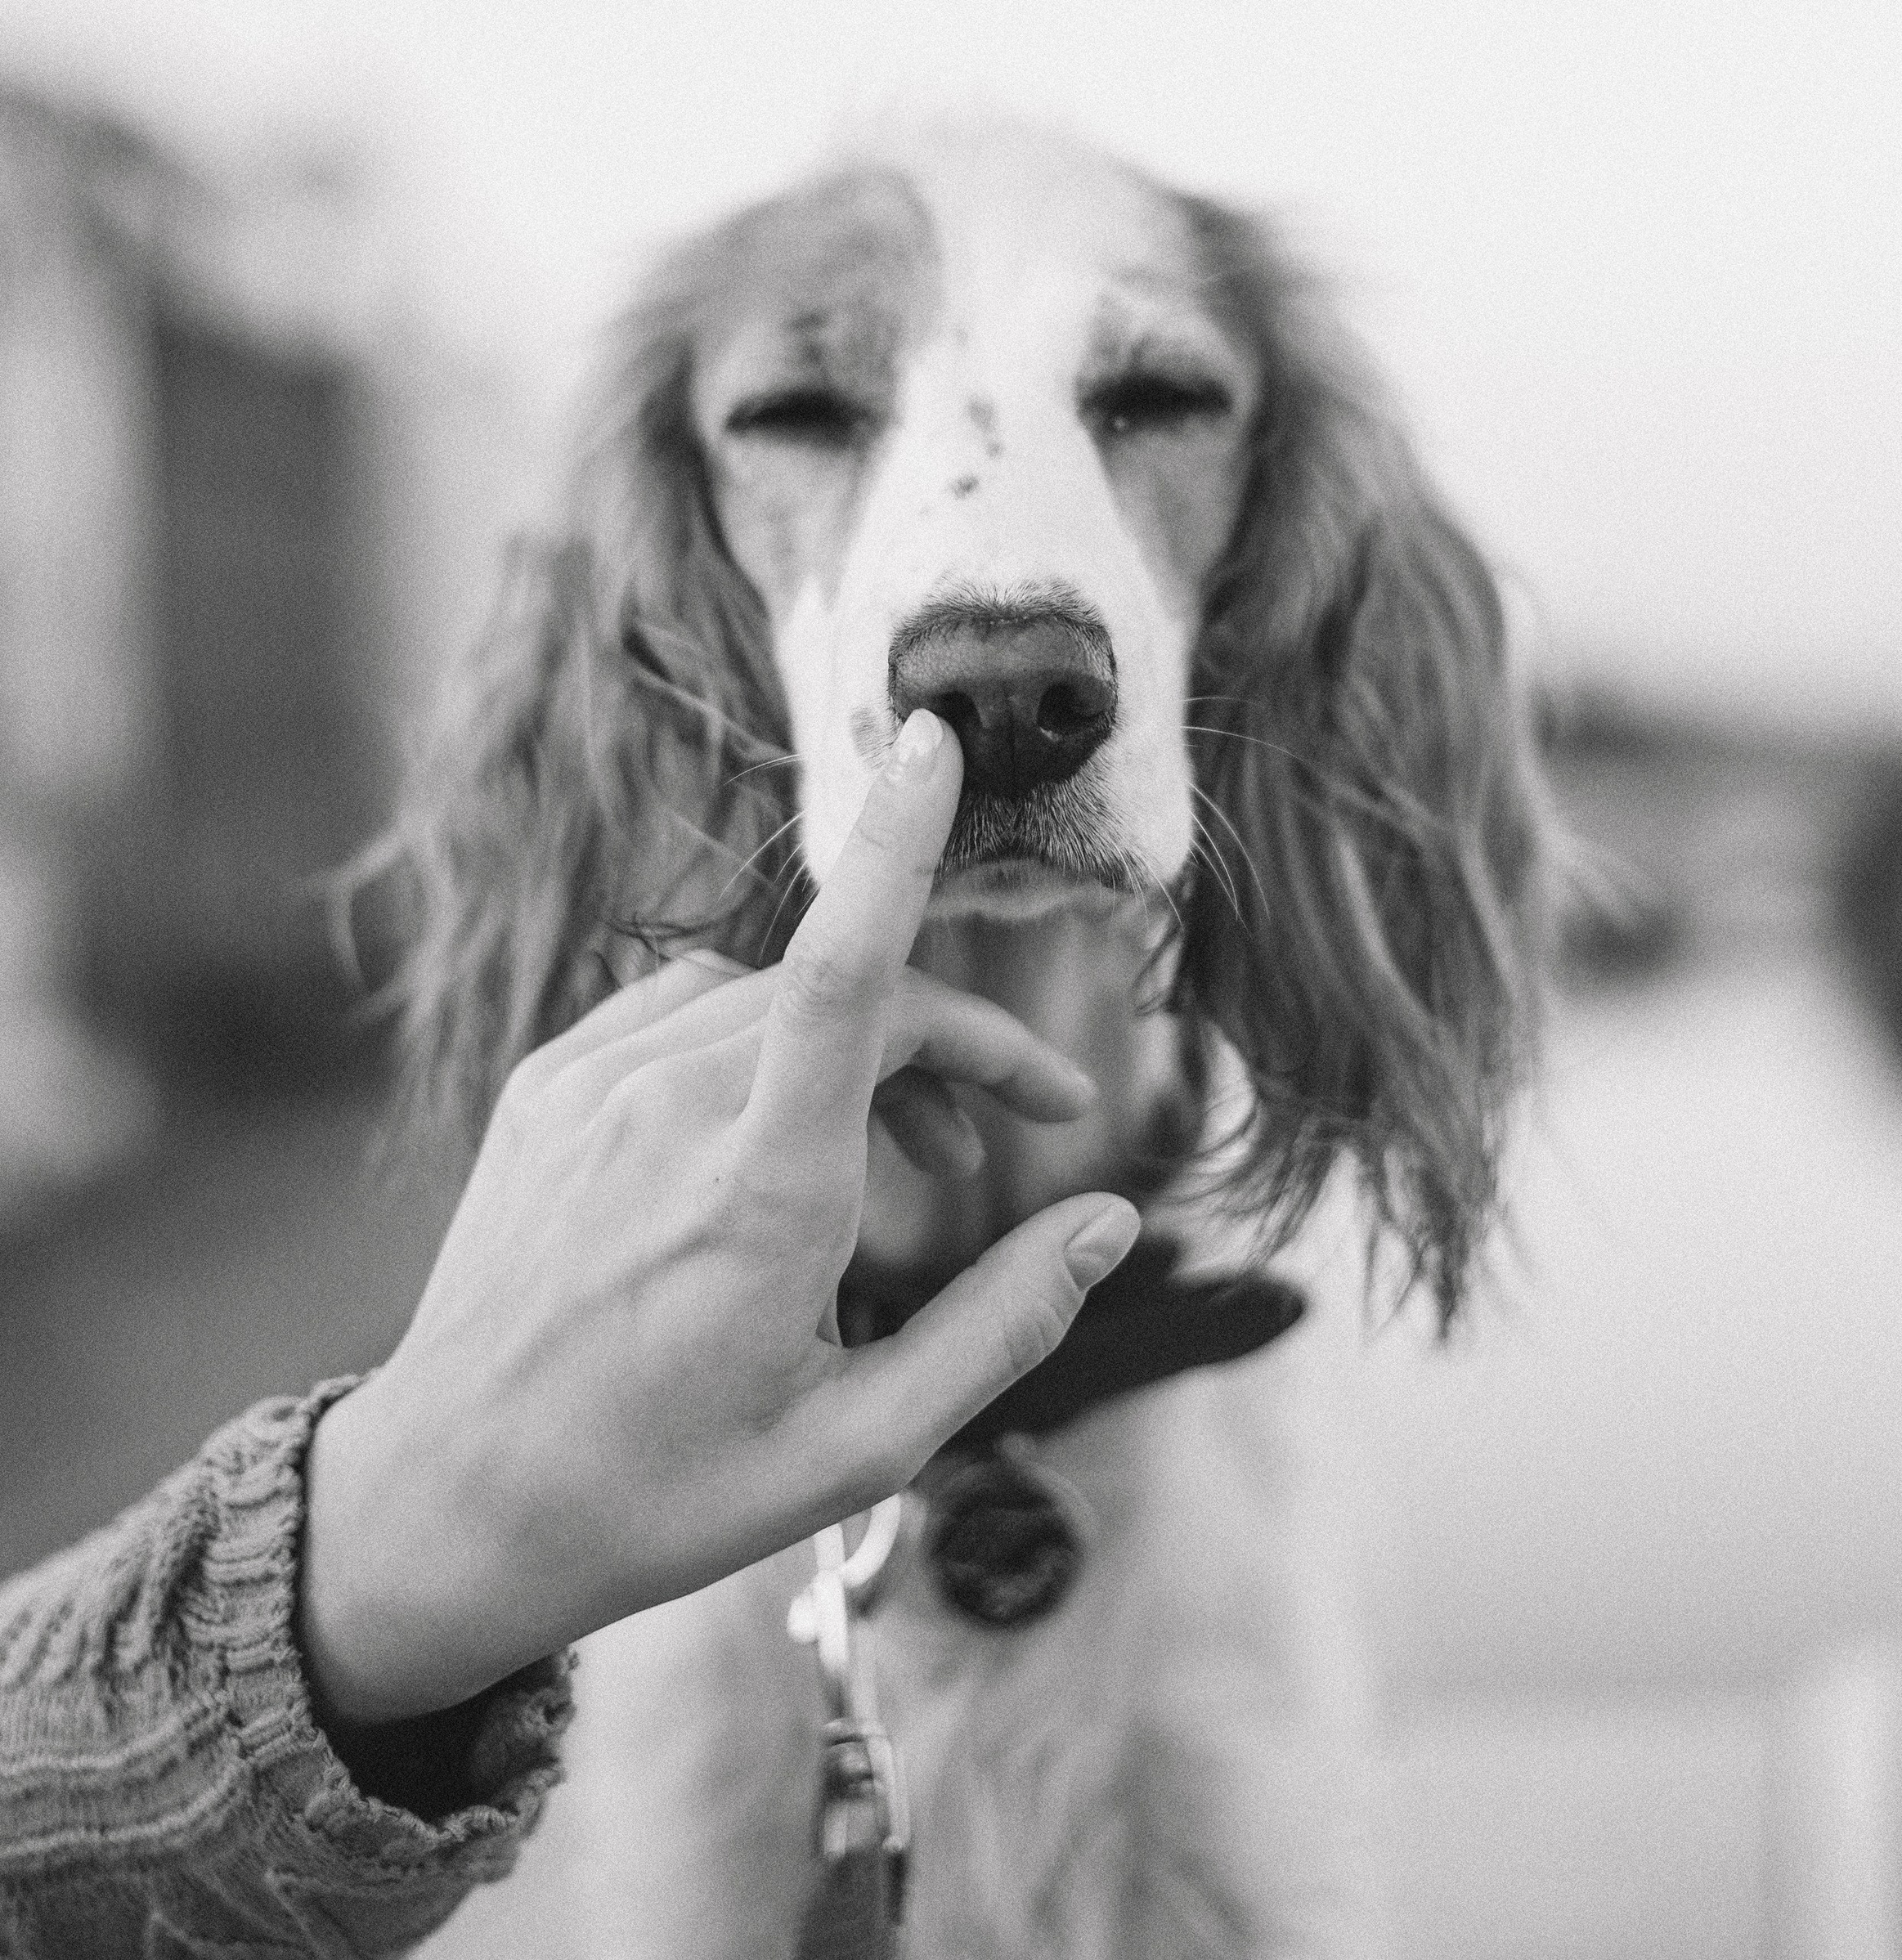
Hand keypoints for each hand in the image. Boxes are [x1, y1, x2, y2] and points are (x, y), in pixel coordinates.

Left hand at [299, 712, 1138, 1724]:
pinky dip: (762, 1044)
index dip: (898, 847)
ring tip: (904, 1168)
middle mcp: (668, 1113)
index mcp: (757, 1198)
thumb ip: (1001, 1325)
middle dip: (955, 1044)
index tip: (940, 744)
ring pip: (773, 1000)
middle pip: (852, 998)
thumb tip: (1108, 1218)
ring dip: (864, 1053)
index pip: (843, 974)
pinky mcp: (546, 1086)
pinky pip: (687, 1011)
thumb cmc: (662, 1493)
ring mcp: (592, 1088)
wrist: (444, 1506)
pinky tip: (778, 1135)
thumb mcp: (860, 1448)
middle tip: (1015, 1139)